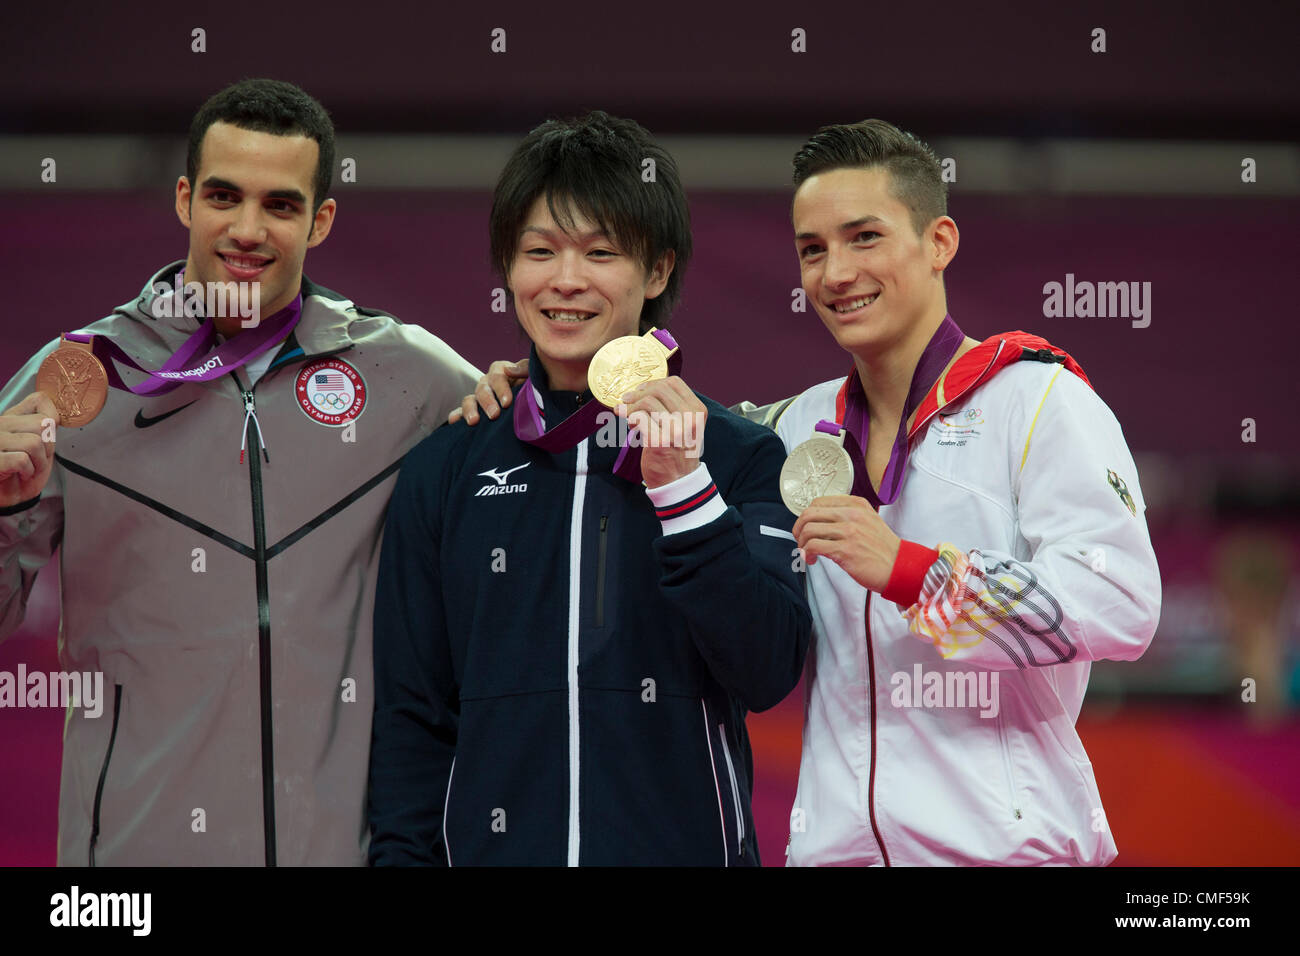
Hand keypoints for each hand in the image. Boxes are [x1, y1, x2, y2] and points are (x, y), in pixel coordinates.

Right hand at [0, 392, 58, 507]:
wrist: (10, 497)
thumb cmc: (23, 471)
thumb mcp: (40, 445)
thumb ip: (45, 426)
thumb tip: (56, 415)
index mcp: (11, 417)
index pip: (39, 399)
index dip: (52, 422)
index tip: (46, 439)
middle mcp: (0, 424)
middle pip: (43, 424)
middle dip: (48, 447)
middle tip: (36, 459)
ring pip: (34, 442)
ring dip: (38, 462)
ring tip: (27, 468)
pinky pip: (22, 460)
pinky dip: (27, 472)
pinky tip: (18, 474)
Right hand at [448, 358, 529, 424]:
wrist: (533, 402)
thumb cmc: (533, 385)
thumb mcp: (533, 374)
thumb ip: (525, 368)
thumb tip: (510, 370)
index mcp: (501, 371)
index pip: (498, 376)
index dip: (501, 389)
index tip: (507, 403)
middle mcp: (487, 383)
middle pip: (482, 389)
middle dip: (488, 402)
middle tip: (494, 415)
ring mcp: (479, 397)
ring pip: (469, 400)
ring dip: (470, 410)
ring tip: (474, 421)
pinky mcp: (474, 410)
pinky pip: (461, 412)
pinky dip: (456, 416)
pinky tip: (454, 422)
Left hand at [617, 376, 705, 488]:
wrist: (677, 480)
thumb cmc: (677, 451)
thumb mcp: (685, 425)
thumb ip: (671, 407)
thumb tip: (641, 390)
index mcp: (697, 411)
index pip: (674, 383)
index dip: (653, 383)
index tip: (641, 390)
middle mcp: (690, 419)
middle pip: (659, 389)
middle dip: (638, 393)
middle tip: (627, 400)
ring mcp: (675, 430)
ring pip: (647, 402)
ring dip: (631, 406)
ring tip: (627, 415)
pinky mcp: (659, 441)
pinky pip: (639, 418)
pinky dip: (630, 418)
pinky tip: (630, 425)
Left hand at [792, 495, 900, 591]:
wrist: (900, 567)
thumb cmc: (883, 549)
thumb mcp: (868, 521)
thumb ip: (847, 517)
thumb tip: (820, 523)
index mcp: (856, 504)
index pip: (819, 502)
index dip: (807, 516)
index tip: (807, 528)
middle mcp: (852, 514)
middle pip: (809, 513)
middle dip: (799, 529)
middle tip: (801, 540)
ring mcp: (849, 532)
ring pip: (808, 529)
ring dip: (802, 543)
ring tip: (807, 553)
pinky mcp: (845, 550)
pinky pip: (813, 546)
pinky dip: (806, 554)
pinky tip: (812, 560)